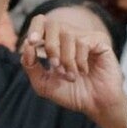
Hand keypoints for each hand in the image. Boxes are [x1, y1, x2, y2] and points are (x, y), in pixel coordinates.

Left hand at [19, 13, 126, 127]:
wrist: (96, 105)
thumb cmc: (72, 94)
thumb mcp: (44, 84)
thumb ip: (31, 66)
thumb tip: (26, 45)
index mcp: (55, 42)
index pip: (41, 22)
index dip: (34, 29)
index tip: (32, 43)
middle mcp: (70, 36)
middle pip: (53, 24)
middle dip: (50, 46)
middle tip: (55, 66)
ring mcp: (86, 36)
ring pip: (67, 35)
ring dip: (66, 59)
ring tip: (72, 76)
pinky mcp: (100, 41)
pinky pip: (83, 42)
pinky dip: (80, 60)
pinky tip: (84, 71)